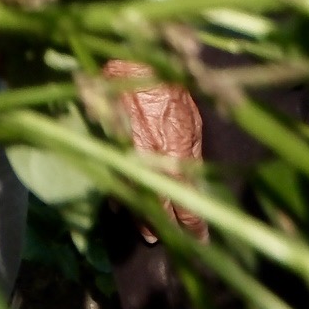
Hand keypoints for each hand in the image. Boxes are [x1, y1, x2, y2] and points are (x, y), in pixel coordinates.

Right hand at [104, 62, 206, 241]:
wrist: (131, 66)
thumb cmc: (168, 88)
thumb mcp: (192, 120)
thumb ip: (193, 152)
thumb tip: (195, 177)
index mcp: (177, 162)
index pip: (187, 208)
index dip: (194, 227)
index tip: (200, 239)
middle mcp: (151, 169)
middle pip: (160, 212)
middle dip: (168, 229)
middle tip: (176, 242)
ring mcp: (127, 163)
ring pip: (135, 201)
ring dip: (142, 219)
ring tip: (148, 234)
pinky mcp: (109, 153)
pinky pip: (116, 181)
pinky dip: (121, 196)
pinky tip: (123, 206)